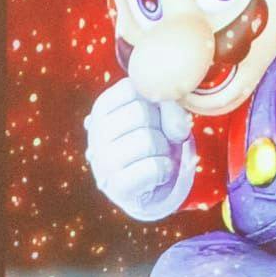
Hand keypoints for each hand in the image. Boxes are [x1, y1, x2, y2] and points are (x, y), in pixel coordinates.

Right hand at [84, 76, 197, 222]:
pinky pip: (153, 167)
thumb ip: (171, 108)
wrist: (149, 188)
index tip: (154, 115)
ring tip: (156, 157)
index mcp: (102, 109)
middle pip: (141, 113)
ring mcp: (102, 161)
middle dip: (160, 127)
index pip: (132, 88)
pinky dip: (164, 170)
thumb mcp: (163, 117)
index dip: (154, 101)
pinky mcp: (116, 186)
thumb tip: (179, 126)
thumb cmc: (154, 143)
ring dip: (163, 150)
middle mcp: (96, 133)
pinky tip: (158, 173)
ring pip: (148, 140)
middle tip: (157, 140)